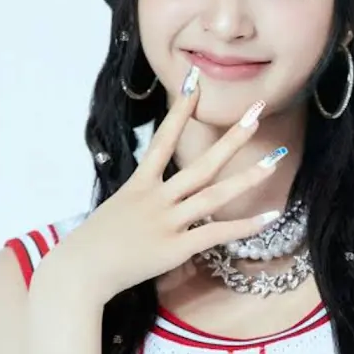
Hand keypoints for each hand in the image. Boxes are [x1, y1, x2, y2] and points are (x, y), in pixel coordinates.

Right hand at [41, 67, 285, 305]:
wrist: (78, 271)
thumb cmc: (97, 239)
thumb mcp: (119, 206)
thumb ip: (144, 195)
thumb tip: (161, 190)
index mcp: (140, 183)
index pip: (163, 138)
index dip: (180, 110)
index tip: (195, 82)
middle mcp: (156, 197)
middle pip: (201, 163)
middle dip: (231, 137)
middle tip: (256, 112)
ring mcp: (166, 222)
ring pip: (213, 195)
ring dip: (247, 177)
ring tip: (275, 159)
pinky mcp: (174, 248)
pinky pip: (215, 234)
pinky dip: (243, 226)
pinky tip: (269, 216)